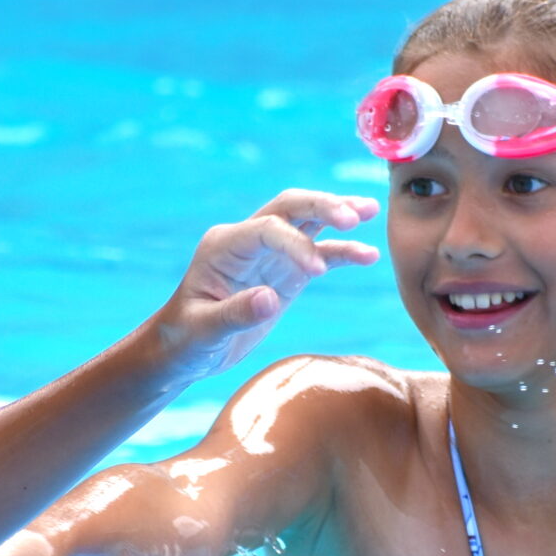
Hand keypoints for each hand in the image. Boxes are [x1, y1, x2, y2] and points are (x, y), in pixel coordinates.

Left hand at [147, 190, 382, 381]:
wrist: (184, 350)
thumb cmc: (185, 340)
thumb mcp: (203, 332)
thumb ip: (234, 314)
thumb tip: (270, 300)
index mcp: (224, 245)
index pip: (268, 229)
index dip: (295, 244)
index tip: (317, 271)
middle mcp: (248, 241)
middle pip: (289, 207)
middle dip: (322, 206)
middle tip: (355, 216)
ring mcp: (269, 254)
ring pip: (307, 222)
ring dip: (338, 214)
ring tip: (372, 211)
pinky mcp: (286, 273)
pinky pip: (318, 253)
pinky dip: (342, 253)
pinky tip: (368, 256)